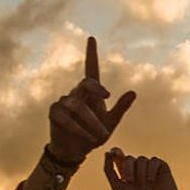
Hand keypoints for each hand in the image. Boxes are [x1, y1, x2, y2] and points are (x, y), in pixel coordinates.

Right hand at [47, 37, 135, 163]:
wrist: (77, 152)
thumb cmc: (94, 135)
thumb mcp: (111, 123)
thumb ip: (121, 108)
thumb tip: (134, 92)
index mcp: (91, 93)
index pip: (91, 70)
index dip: (91, 54)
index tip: (91, 38)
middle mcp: (76, 93)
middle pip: (86, 83)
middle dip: (97, 88)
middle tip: (107, 96)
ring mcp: (63, 102)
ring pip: (77, 105)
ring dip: (91, 121)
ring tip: (101, 136)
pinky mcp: (54, 114)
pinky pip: (65, 117)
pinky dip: (77, 128)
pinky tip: (87, 137)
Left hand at [105, 149, 182, 189]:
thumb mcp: (117, 187)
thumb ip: (109, 170)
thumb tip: (107, 153)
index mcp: (126, 173)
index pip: (119, 157)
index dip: (116, 153)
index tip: (113, 152)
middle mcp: (138, 169)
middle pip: (128, 158)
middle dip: (128, 169)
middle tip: (130, 182)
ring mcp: (150, 168)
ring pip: (141, 159)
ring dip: (141, 173)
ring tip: (144, 188)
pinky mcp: (162, 167)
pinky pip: (154, 160)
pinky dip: (151, 170)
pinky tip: (152, 181)